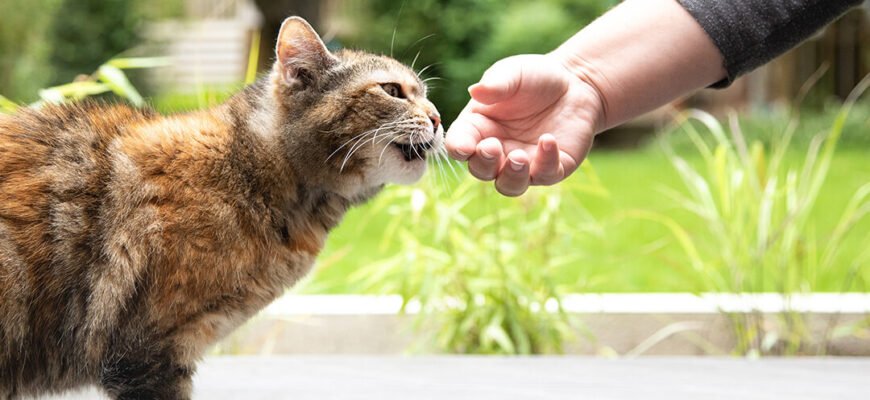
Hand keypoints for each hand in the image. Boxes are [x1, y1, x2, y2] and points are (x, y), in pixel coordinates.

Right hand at [445, 54, 604, 195]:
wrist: (576, 84)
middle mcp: (497, 151)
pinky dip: (546, 162)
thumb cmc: (535, 77)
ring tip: (519, 157)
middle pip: (480, 170)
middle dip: (484, 164)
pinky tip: (549, 140)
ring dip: (511, 176)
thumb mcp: (513, 73)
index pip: (459, 145)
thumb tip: (475, 91)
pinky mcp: (552, 168)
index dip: (458, 149)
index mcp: (477, 128)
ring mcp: (524, 163)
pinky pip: (546, 175)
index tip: (465, 147)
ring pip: (509, 185)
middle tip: (493, 147)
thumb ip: (495, 83)